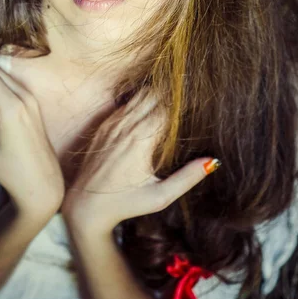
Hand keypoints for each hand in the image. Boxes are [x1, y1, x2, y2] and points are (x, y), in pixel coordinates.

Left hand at [61, 90, 219, 234]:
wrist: (85, 206)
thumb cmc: (126, 203)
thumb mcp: (160, 197)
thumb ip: (187, 178)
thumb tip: (212, 161)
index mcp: (142, 138)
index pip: (168, 107)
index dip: (184, 101)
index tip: (200, 100)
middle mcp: (126, 125)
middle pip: (155, 95)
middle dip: (173, 93)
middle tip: (190, 92)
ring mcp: (113, 123)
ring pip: (139, 95)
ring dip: (157, 94)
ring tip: (175, 95)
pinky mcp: (104, 125)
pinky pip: (126, 103)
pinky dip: (141, 100)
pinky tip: (153, 104)